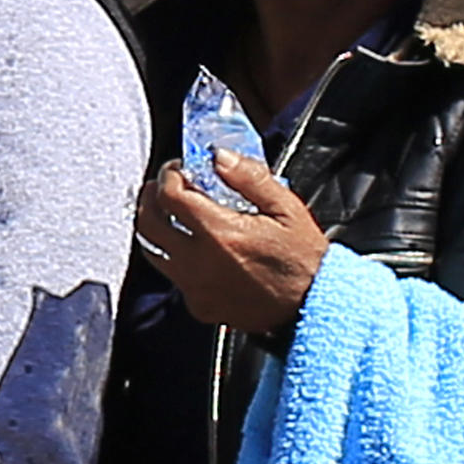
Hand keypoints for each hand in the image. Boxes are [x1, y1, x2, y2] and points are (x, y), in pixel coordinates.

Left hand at [135, 150, 327, 334]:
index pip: (170, 196)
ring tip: (166, 212)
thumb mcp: (285, 208)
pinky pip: (171, 276)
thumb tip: (219, 157)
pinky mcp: (199, 306)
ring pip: (151, 250)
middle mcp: (200, 263)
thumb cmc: (304, 259)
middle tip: (161, 185)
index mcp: (221, 234)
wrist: (315, 305)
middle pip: (148, 222)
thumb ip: (249, 178)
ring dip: (153, 227)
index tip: (178, 170)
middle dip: (150, 197)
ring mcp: (195, 288)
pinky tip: (188, 246)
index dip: (168, 176)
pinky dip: (172, 256)